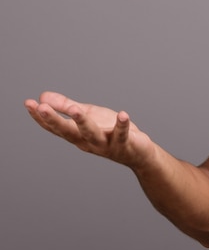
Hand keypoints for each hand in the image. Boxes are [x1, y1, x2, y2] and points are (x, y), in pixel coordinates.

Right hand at [24, 91, 154, 168]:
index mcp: (77, 135)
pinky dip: (122, 125)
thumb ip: (67, 107)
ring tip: (75, 109)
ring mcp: (106, 144)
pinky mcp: (125, 144)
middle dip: (54, 120)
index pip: (55, 127)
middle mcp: (88, 142)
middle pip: (68, 131)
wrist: (138, 154)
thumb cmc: (110, 133)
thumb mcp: (88, 116)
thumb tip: (43, 96)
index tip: (28, 103)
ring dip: (83, 122)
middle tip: (41, 107)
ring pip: (92, 134)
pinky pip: (122, 134)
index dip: (41, 117)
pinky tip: (123, 114)